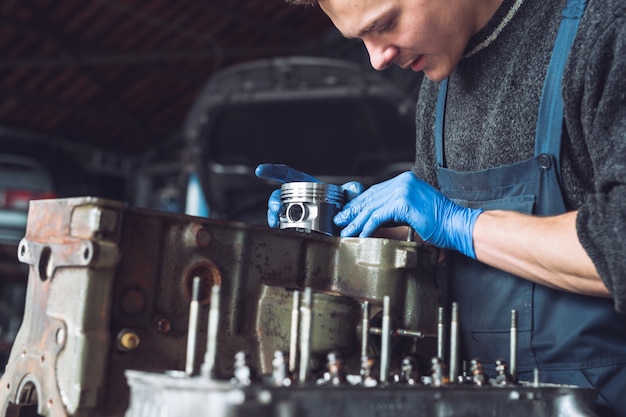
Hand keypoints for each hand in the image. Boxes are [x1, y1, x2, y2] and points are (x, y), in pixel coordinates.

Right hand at [255, 163, 363, 227]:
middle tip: (276, 209)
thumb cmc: (347, 207)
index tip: (260, 170)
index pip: (288, 175)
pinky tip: (280, 231)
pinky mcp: (296, 228)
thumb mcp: (351, 197)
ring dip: (273, 216)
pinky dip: (279, 229)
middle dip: (273, 201)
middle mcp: (298, 199)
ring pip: (278, 213)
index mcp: (307, 186)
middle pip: (279, 196)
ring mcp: (296, 214)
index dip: (273, 171)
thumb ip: (353, 191)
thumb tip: (354, 188)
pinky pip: (284, 227)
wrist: (348, 227)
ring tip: (275, 223)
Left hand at [333, 171, 482, 258]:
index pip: (375, 192)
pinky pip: (378, 216)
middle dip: (353, 211)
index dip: (359, 204)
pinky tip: (361, 234)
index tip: (347, 213)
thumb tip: (372, 218)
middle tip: (339, 221)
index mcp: (405, 180)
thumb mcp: (411, 212)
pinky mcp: (403, 202)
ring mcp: (403, 190)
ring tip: (346, 231)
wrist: (457, 225)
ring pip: (371, 207)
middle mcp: (403, 181)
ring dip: (356, 221)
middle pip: (370, 197)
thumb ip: (392, 211)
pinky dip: (367, 226)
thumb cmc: (440, 222)